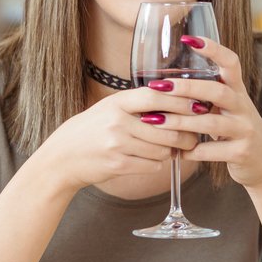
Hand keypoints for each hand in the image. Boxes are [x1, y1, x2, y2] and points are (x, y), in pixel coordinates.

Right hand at [41, 89, 200, 190]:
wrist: (63, 157)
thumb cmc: (91, 130)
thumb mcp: (109, 108)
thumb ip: (137, 104)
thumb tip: (177, 100)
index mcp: (117, 102)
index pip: (156, 96)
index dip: (181, 100)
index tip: (198, 104)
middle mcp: (117, 121)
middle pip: (167, 128)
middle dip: (186, 134)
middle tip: (193, 137)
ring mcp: (117, 144)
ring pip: (162, 149)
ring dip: (170, 151)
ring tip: (171, 149)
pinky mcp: (118, 165)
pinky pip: (152, 165)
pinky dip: (156, 164)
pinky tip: (152, 160)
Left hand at [139, 37, 261, 189]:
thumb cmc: (237, 132)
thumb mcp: (228, 109)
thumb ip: (207, 96)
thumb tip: (167, 83)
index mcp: (238, 92)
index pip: (231, 62)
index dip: (213, 49)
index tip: (188, 39)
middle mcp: (244, 107)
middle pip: (217, 91)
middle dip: (187, 88)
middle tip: (159, 86)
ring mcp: (245, 130)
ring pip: (211, 123)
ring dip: (180, 122)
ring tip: (155, 121)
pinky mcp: (242, 153)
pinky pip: (211, 151)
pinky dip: (190, 152)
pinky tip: (175, 153)